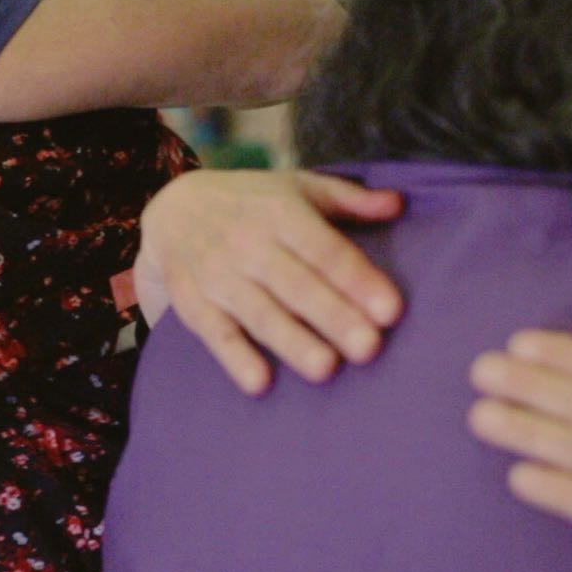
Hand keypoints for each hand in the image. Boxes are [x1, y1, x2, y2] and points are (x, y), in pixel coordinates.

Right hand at [135, 169, 403, 393]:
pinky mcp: (192, 303)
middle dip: (333, 316)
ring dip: (292, 341)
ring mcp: (218, 275)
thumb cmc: (251, 204)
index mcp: (281, 212)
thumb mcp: (297, 188)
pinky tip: (260, 383)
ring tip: (326, 368)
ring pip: (259, 312)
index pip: (325, 249)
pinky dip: (235, 358)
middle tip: (370, 348)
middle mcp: (248, 243)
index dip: (357, 280)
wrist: (172, 208)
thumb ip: (348, 200)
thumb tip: (399, 204)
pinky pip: (215, 333)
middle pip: (296, 284)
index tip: (391, 310)